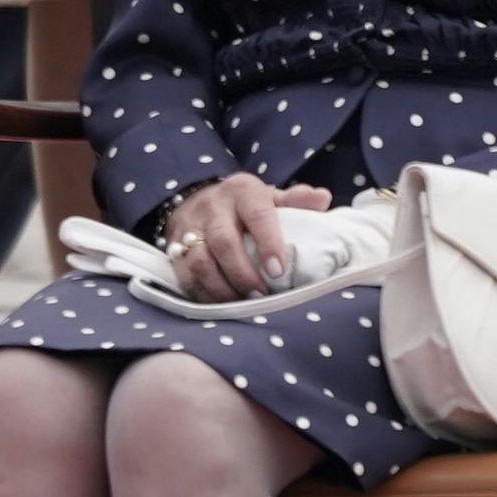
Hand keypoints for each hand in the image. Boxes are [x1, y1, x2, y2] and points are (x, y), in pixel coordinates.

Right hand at [161, 174, 334, 302]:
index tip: (278, 270)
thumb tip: (322, 197)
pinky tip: (222, 305)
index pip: (257, 214)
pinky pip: (185, 276)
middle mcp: (212, 207)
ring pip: (200, 262)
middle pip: (223, 242)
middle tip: (262, 296)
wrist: (199, 200)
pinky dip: (204, 294)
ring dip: (223, 288)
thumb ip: (296, 200)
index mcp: (242, 191)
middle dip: (243, 274)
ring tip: (243, 304)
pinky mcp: (174, 248)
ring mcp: (190, 228)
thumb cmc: (247, 206)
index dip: (268, 242)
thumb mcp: (270, 197)